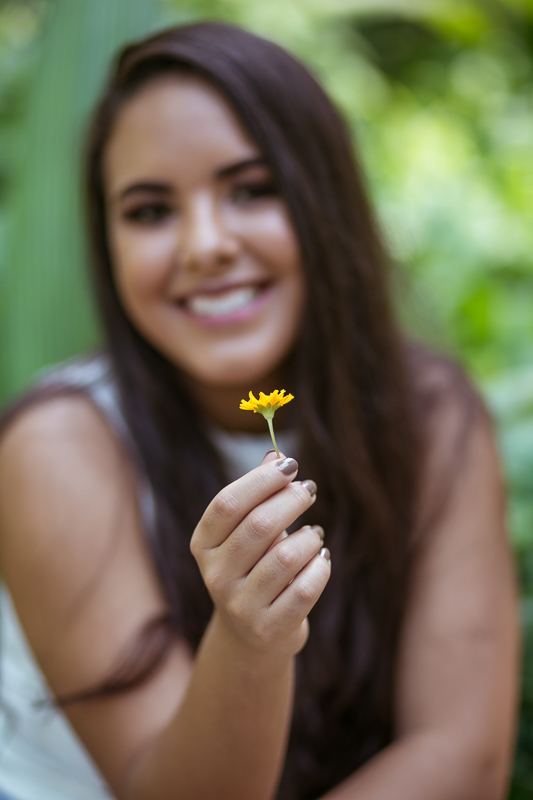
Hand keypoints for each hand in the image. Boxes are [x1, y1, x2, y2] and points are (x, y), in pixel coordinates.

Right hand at [190, 452, 330, 658]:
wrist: (250, 636)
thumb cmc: (252, 567)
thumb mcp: (246, 532)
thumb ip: (258, 494)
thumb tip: (276, 454)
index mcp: (202, 545)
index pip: (227, 503)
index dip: (261, 480)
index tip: (290, 466)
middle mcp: (215, 576)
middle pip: (259, 525)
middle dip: (292, 500)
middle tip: (309, 490)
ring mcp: (240, 606)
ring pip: (286, 557)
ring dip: (308, 537)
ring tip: (313, 534)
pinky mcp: (269, 628)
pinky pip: (306, 588)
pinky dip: (320, 566)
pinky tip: (321, 558)